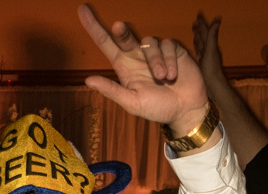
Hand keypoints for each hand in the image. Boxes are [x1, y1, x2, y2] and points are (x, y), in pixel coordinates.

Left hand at [79, 4, 207, 132]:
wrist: (186, 110)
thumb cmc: (157, 108)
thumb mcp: (133, 103)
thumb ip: (112, 90)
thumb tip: (88, 80)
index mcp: (124, 67)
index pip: (105, 44)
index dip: (93, 27)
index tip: (82, 10)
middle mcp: (137, 56)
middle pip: (124, 35)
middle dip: (122, 31)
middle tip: (118, 26)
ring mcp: (155, 51)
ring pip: (150, 43)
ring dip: (156, 62)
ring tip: (163, 79)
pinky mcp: (172, 50)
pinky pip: (167, 45)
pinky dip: (169, 60)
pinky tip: (173, 75)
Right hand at [192, 13, 225, 86]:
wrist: (214, 87)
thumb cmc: (212, 71)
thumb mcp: (210, 51)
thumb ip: (212, 36)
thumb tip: (217, 20)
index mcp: (209, 47)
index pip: (205, 32)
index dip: (202, 24)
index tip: (198, 15)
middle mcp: (208, 51)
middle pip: (203, 37)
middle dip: (200, 29)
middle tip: (196, 21)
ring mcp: (206, 58)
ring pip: (201, 44)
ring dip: (198, 37)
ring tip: (195, 31)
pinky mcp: (203, 65)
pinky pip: (199, 53)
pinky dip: (197, 48)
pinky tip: (196, 48)